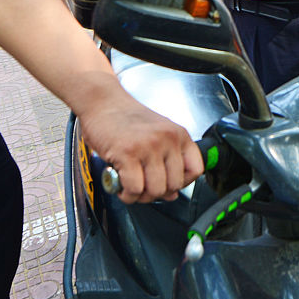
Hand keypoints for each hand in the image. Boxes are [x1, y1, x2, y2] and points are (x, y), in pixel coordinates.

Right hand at [79, 95, 202, 202]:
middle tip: (144, 188)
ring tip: (131, 187)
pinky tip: (121, 186)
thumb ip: (167, 163)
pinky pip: (134, 189)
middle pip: (174, 185)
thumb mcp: (156, 135)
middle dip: (158, 193)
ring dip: (141, 196)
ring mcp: (148, 146)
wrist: (103, 102)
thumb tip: (172, 194)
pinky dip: (127, 195)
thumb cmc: (126, 120)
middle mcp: (167, 139)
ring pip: (155, 190)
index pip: (196, 169)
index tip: (169, 185)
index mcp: (179, 134)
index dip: (182, 183)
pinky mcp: (127, 153)